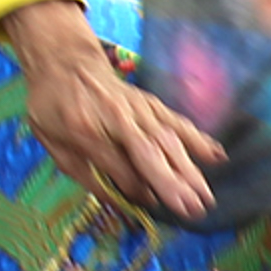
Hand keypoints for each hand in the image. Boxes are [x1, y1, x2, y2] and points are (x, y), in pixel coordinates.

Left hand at [0, 0, 221, 223]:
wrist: (63, 61)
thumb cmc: (54, 107)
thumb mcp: (53, 144)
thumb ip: (86, 175)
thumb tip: (121, 205)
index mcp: (84, 129)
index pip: (118, 166)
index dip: (137, 189)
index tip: (153, 207)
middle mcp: (115, 117)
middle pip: (147, 152)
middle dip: (172, 182)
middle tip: (194, 210)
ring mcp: (136, 107)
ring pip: (167, 138)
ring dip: (189, 169)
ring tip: (206, 197)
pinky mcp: (150, 102)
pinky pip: (176, 121)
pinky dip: (197, 138)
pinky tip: (217, 156)